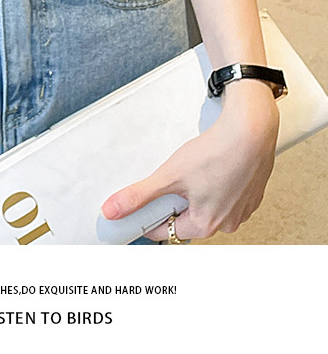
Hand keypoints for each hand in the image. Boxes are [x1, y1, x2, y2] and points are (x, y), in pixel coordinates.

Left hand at [100, 82, 279, 240]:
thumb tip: (113, 210)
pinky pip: (225, 196)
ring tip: (194, 170)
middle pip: (187, 219)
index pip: (167, 231)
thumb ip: (139, 195)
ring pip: (207, 207)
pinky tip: (212, 167)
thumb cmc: (216, 152)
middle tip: (173, 178)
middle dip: (175, 201)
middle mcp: (227, 223)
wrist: (251, 131)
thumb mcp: (169, 175)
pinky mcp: (251, 194)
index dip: (150, 216)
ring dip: (195, 193)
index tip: (143, 204)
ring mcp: (242, 210)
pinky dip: (214, 185)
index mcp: (205, 225)